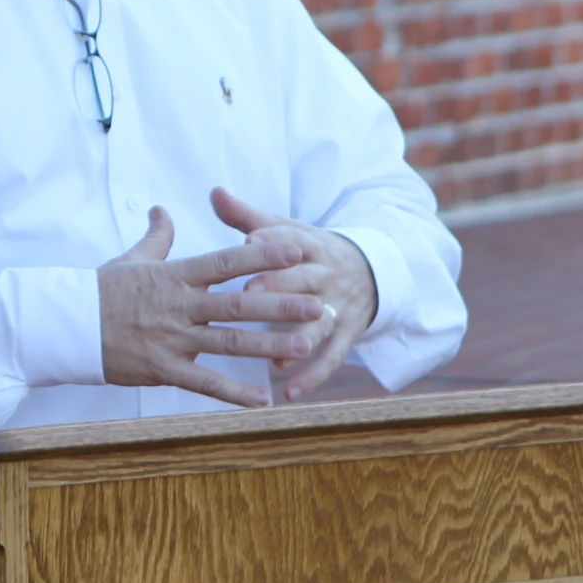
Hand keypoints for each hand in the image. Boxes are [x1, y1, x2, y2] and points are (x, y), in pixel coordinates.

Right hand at [97, 206, 326, 407]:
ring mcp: (172, 339)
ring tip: (305, 346)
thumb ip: (157, 237)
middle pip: (238, 305)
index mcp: (175, 276)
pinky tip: (264, 399)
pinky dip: (234, 393)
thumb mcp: (131, 259)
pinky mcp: (163, 369)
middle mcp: (179, 307)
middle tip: (317, 304)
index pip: (226, 261)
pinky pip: (204, 383)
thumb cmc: (101, 290)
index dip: (262, 254)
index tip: (295, 248)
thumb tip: (163, 211)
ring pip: (228, 343)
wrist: (66, 326)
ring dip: (269, 345)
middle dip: (280, 304)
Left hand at [212, 187, 377, 403]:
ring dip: (298, 337)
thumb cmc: (308, 252)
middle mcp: (326, 274)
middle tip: (250, 292)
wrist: (369, 271)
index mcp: (310, 244)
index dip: (271, 240)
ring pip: (319, 321)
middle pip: (303, 279)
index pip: (291, 239)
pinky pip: (331, 357)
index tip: (248, 241)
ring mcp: (339, 305)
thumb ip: (248, 217)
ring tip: (273, 355)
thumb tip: (214, 191)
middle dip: (279, 286)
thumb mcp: (286, 230)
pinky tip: (288, 391)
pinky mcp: (347, 334)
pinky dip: (311, 375)